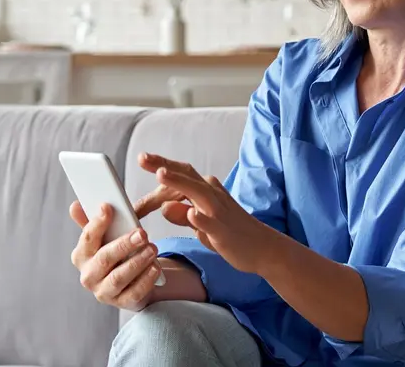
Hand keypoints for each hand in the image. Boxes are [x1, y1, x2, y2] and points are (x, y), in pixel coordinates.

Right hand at [69, 202, 161, 311]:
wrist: (130, 280)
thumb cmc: (116, 251)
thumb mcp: (106, 235)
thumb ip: (93, 221)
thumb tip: (75, 205)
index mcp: (82, 255)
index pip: (87, 239)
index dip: (97, 223)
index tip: (108, 207)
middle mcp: (89, 275)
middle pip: (104, 259)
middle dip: (123, 245)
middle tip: (142, 233)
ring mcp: (104, 292)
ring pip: (118, 278)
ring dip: (137, 262)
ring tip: (153, 248)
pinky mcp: (122, 303)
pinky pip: (134, 293)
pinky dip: (146, 280)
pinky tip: (156, 267)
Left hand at [139, 153, 275, 274]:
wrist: (262, 247)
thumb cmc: (230, 233)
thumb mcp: (201, 224)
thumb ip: (182, 214)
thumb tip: (164, 206)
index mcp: (207, 190)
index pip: (181, 174)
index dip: (162, 165)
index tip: (143, 158)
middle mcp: (212, 194)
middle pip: (186, 176)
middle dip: (164, 166)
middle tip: (142, 158)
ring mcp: (219, 211)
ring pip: (197, 192)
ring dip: (179, 182)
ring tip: (160, 174)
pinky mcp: (224, 230)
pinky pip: (211, 222)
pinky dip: (200, 217)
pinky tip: (190, 213)